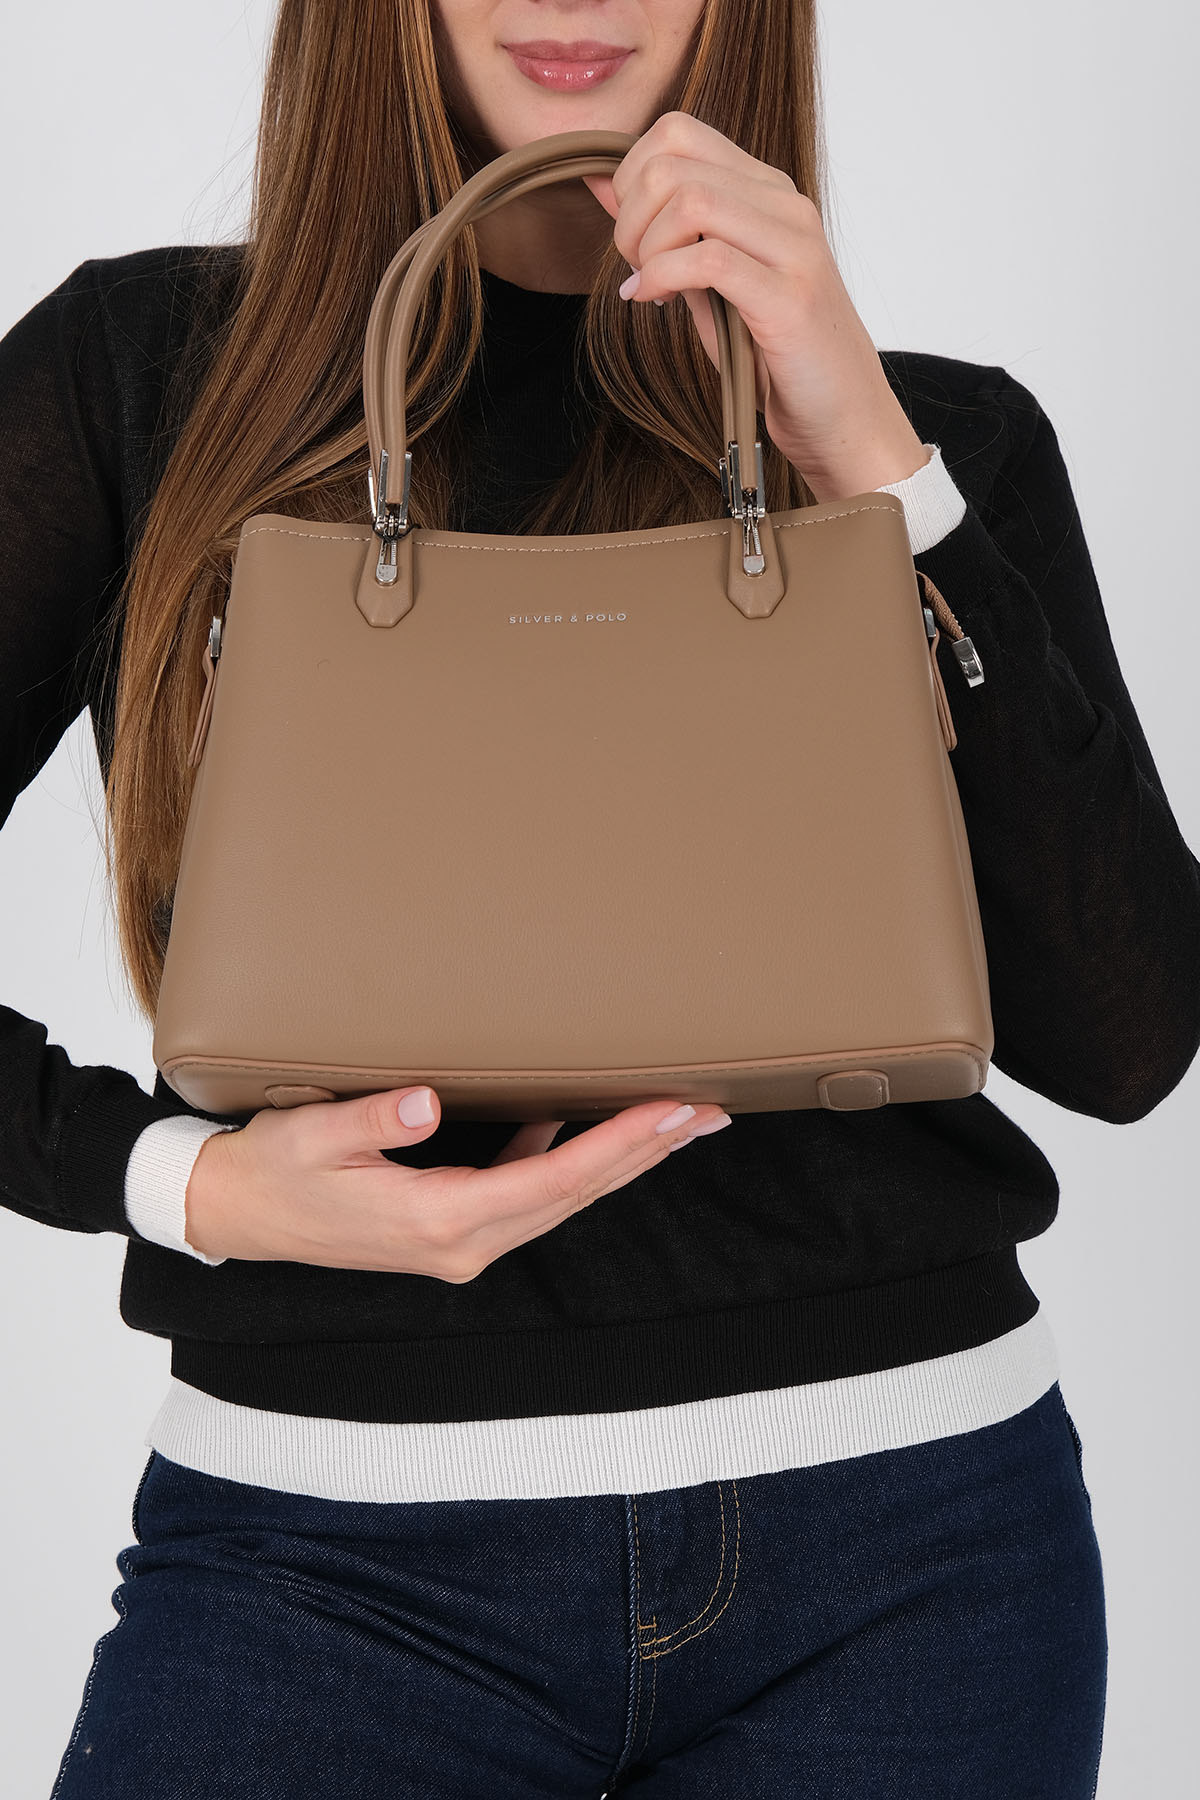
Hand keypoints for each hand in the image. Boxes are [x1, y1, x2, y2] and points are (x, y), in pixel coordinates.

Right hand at [183, 1086, 730, 1278]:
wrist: (239, 1216)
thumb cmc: (274, 1170)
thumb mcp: (312, 1135)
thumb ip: (372, 1119)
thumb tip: (428, 1102)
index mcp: (436, 1219)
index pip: (550, 1180)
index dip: (617, 1146)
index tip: (669, 1113)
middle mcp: (463, 1242)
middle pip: (574, 1193)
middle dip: (645, 1152)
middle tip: (707, 1111)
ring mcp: (462, 1242)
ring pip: (562, 1198)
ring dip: (622, 1161)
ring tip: (678, 1122)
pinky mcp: (454, 1229)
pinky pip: (531, 1196)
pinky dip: (574, 1163)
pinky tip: (598, 1130)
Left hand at [581, 112, 928, 500]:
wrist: (841, 414)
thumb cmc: (773, 355)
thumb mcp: (709, 283)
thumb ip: (665, 233)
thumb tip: (600, 186)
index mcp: (766, 191)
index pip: (678, 132)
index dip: (630, 178)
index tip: (633, 236)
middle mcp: (785, 205)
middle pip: (673, 161)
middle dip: (629, 215)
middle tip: (633, 265)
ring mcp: (793, 247)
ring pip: (689, 200)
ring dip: (646, 246)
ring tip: (647, 286)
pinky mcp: (790, 297)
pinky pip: (708, 260)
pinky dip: (663, 278)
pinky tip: (654, 302)